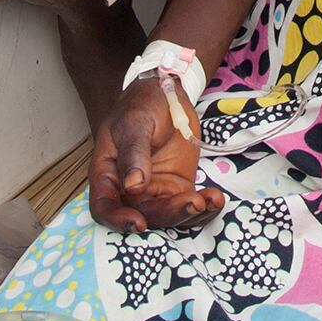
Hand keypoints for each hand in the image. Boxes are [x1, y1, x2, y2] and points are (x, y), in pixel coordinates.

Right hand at [88, 75, 225, 233]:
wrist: (164, 96)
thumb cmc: (141, 107)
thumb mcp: (134, 123)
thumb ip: (133, 153)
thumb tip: (134, 186)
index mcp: (108, 175)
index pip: (105, 207)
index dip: (119, 221)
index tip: (140, 224)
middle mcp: (129, 191)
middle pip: (144, 215)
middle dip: (170, 214)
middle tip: (194, 202)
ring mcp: (154, 191)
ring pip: (169, 216)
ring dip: (191, 213)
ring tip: (211, 200)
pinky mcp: (176, 188)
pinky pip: (188, 206)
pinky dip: (204, 208)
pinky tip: (216, 199)